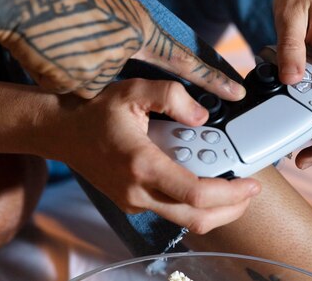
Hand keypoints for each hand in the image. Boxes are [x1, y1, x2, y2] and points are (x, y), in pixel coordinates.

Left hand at [0, 0, 244, 100]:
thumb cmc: (49, 42)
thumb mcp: (87, 82)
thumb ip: (114, 89)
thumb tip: (122, 94)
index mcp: (141, 32)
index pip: (187, 61)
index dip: (212, 80)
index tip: (236, 91)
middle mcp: (134, 13)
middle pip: (175, 44)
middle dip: (196, 67)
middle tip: (220, 83)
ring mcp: (114, 4)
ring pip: (148, 38)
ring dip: (162, 59)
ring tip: (179, 76)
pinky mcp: (94, 1)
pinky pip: (125, 30)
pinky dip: (135, 50)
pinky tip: (130, 58)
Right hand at [44, 78, 260, 232]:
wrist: (61, 131)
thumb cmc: (94, 111)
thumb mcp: (133, 90)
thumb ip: (172, 96)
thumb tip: (201, 116)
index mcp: (142, 165)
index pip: (195, 194)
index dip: (230, 194)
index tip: (250, 184)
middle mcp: (137, 192)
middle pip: (196, 218)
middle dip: (231, 209)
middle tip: (249, 191)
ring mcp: (133, 202)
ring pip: (185, 221)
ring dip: (215, 210)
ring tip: (233, 189)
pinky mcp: (132, 203)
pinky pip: (171, 212)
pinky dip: (195, 204)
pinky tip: (204, 182)